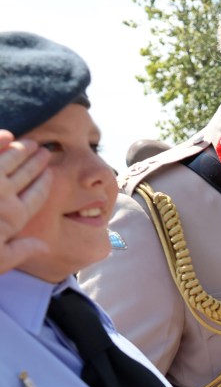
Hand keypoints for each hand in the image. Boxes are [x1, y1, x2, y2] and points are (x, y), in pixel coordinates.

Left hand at [0, 131, 51, 273]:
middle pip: (26, 173)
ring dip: (22, 149)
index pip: (37, 195)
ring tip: (29, 142)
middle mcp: (4, 195)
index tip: (50, 173)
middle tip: (44, 151)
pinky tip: (6, 135)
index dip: (44, 182)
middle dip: (36, 161)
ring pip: (9, 158)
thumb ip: (22, 250)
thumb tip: (45, 247)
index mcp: (14, 217)